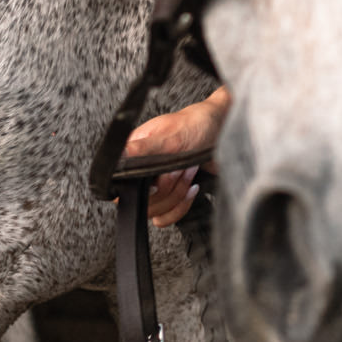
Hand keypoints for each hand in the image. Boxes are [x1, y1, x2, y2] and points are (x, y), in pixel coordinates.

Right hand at [121, 86, 232, 226]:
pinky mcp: (170, 196)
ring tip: (189, 171)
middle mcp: (139, 171)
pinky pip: (166, 217)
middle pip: (140, 201)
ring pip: (155, 211)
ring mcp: (155, 186)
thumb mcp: (170, 134)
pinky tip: (192, 188)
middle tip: (181, 166)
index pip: (120, 184)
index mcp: (132, 153)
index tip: (157, 179)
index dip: (139, 187)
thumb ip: (144, 148)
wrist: (222, 130)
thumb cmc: (196, 124)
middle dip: (168, 186)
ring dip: (178, 194)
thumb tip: (119, 155)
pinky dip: (181, 206)